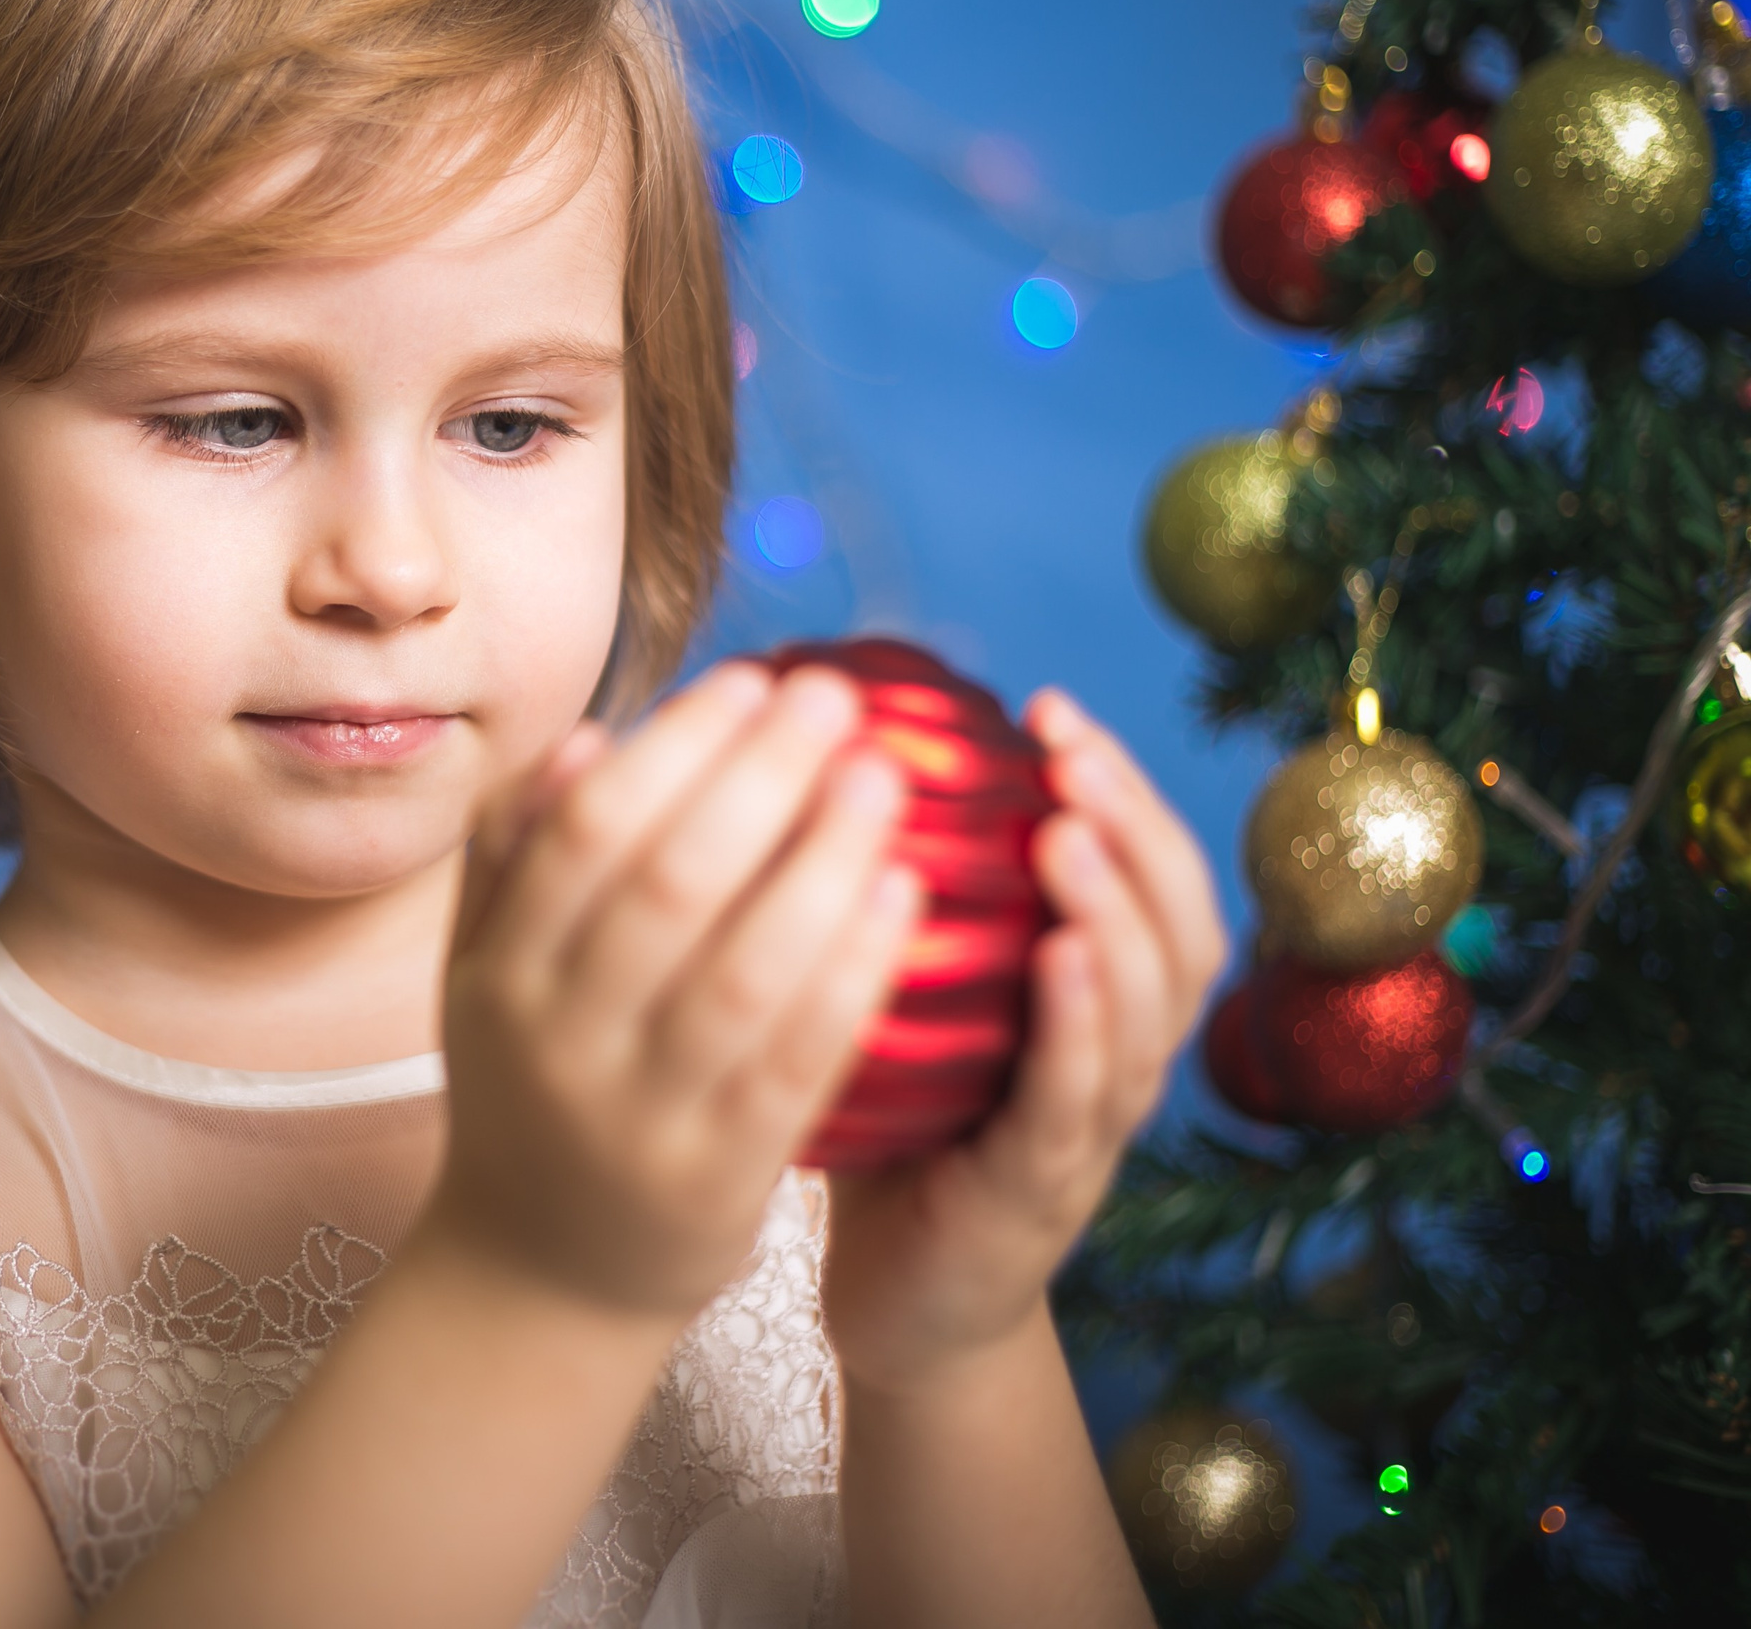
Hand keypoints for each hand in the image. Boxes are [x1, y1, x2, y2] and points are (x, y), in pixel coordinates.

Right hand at [423, 662, 922, 1317]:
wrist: (538, 1275)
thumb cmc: (531, 1092)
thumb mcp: (487, 977)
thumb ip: (516, 860)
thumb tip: (585, 738)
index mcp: (500, 973)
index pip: (588, 833)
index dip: (676, 747)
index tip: (756, 679)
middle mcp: (559, 1039)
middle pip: (668, 885)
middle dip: (760, 778)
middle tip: (839, 699)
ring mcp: (639, 1115)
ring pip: (742, 972)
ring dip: (820, 862)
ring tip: (884, 779)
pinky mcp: (718, 1179)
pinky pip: (797, 1060)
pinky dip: (851, 972)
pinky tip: (905, 896)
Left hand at [820, 688, 1225, 1390]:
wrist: (900, 1301)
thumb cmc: (899, 1129)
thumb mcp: (911, 999)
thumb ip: (906, 902)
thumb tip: (828, 754)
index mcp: (1093, 999)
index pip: (1145, 872)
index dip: (1119, 786)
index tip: (1051, 706)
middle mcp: (1116, 1054)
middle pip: (1178, 923)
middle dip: (1135, 824)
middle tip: (1074, 750)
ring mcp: (1091, 1128)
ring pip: (1149, 1007)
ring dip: (1117, 910)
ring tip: (1072, 834)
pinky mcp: (1045, 1193)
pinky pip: (1079, 1100)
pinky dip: (1080, 1024)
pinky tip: (1060, 958)